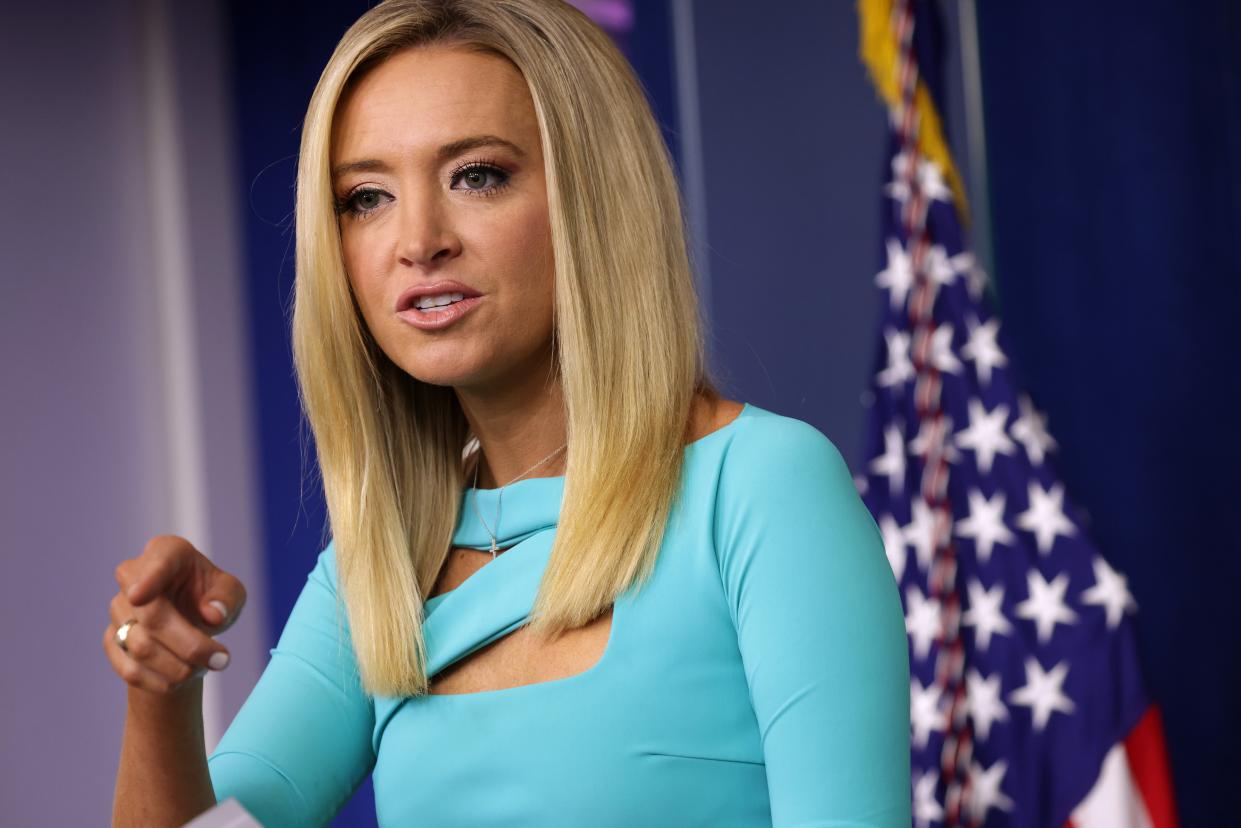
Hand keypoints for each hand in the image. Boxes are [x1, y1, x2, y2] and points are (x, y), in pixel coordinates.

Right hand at [103, 535, 246, 694]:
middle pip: (152, 616)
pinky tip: (182, 680)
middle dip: (189, 644)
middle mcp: (134, 576)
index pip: (158, 561)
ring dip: (179, 666)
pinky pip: (130, 669)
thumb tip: (212, 615)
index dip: (149, 578)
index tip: (139, 596)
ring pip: (141, 647)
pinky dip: (160, 681)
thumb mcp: (230, 592)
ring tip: (207, 667)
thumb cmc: (211, 598)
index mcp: (167, 552)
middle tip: (221, 660)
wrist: (189, 622)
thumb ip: (227, 598)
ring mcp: (118, 608)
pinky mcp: (111, 640)